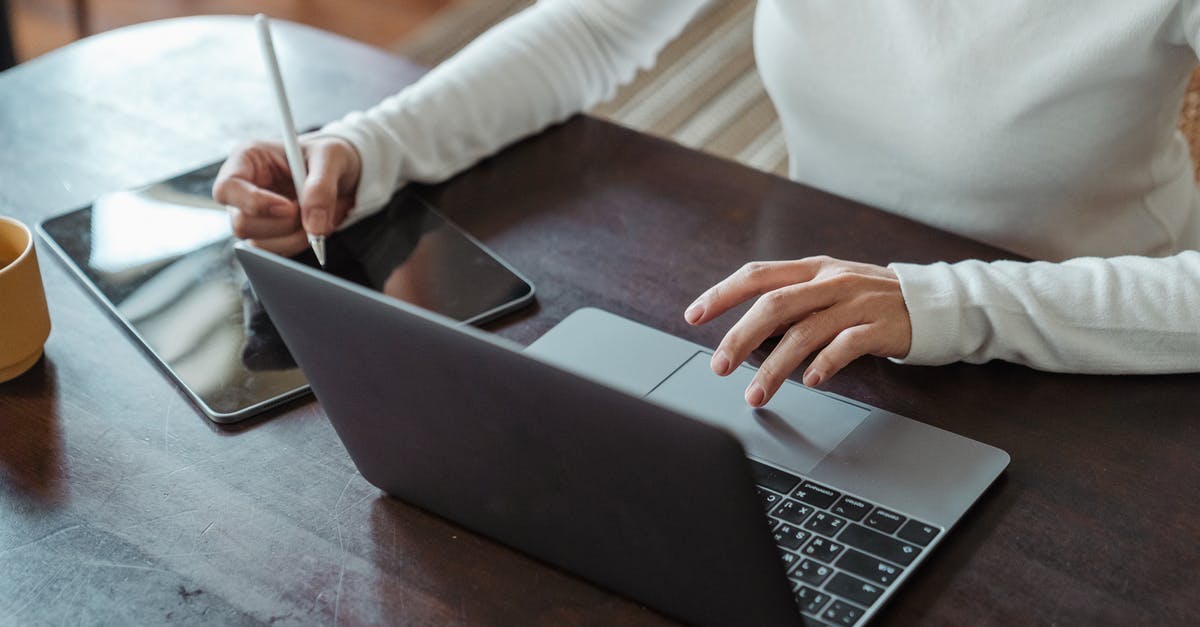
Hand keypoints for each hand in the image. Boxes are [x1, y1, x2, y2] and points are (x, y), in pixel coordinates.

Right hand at [212, 136, 361, 255]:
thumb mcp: (332, 157)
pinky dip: (298, 245)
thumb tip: (314, 226)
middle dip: (283, 225)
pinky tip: (313, 228)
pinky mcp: (267, 234)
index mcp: (247, 159)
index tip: (289, 207)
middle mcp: (243, 189)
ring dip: (293, 238)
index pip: (227, 189)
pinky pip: (274, 253)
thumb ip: (322, 187)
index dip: (254, 203)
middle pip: (241, 223)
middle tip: (311, 212)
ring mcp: (252, 214)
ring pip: (258, 244)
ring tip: (319, 219)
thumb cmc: (328, 156)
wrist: (342, 172)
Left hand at [684, 256, 911, 406]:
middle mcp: (830, 281)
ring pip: (804, 332)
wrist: (932, 303)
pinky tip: (810, 382)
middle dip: (741, 337)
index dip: (722, 293)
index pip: (757, 275)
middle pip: (774, 305)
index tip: (694, 315)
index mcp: (811, 269)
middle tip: (719, 366)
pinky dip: (824, 364)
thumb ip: (792, 303)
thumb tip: (747, 332)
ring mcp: (856, 303)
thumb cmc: (870, 300)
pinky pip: (846, 346)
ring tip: (757, 394)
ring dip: (775, 367)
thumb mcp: (828, 290)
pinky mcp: (880, 326)